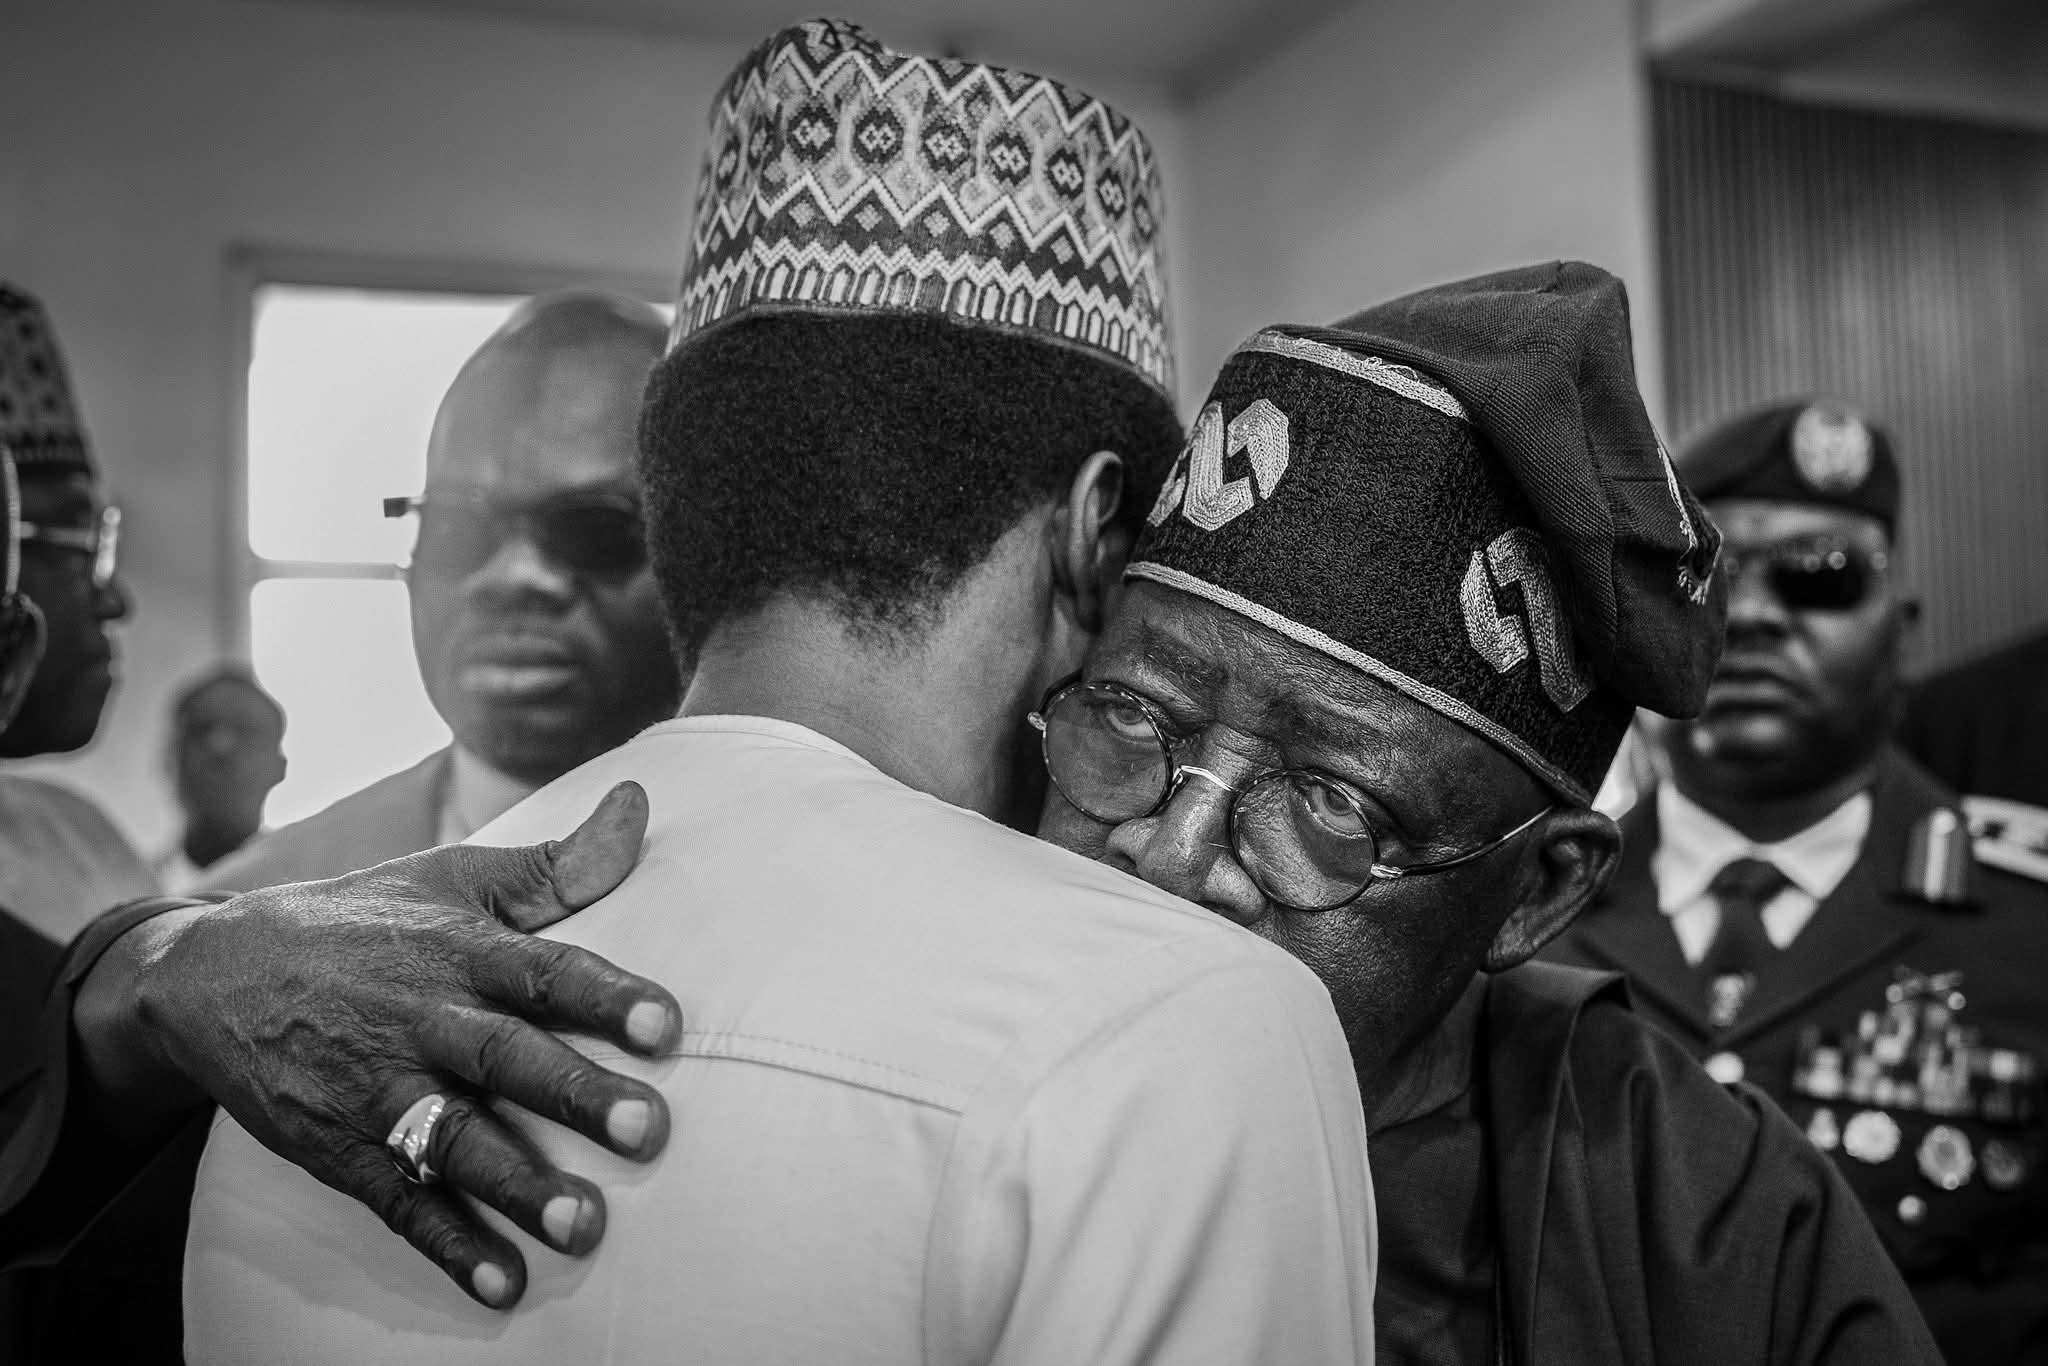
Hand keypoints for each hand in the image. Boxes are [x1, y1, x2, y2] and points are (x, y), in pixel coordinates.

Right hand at [132, 781, 679, 1307]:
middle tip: (647, 1129)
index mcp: (457, 950)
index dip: (605, 995)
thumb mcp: (453, 879)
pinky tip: (503, 1285)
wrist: (214, 974)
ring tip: (586, 1227)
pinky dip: (449, 1246)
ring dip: (518, 1187)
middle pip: (505, 1058)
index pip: (542, 969)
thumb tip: (640, 801)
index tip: (667, 1023)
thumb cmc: (368, 921)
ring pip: (455, 1141)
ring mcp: (376, 1090)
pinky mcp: (340, 1150)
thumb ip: (558, 863)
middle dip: (574, 1094)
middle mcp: (420, 1019)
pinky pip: (400, 1204)